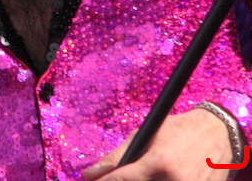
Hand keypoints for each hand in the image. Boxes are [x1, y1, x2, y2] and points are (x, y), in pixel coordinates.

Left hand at [82, 109, 233, 179]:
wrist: (218, 135)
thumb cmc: (178, 130)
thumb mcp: (145, 135)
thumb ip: (116, 157)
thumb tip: (88, 174)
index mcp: (161, 161)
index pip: (123, 179)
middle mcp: (176, 180)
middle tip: (118, 176)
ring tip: (145, 170)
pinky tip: (155, 176)